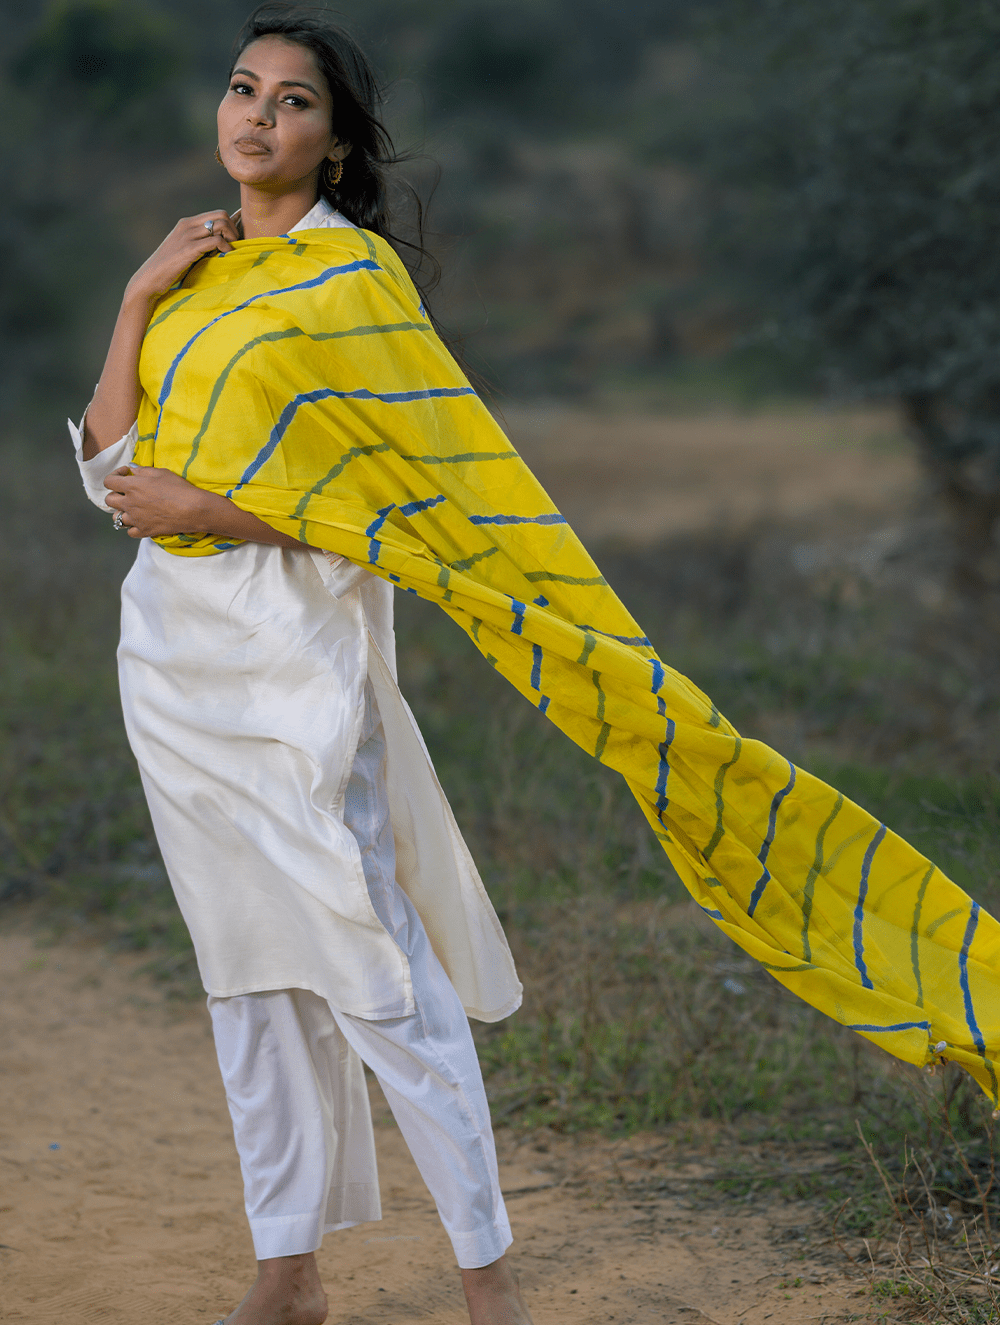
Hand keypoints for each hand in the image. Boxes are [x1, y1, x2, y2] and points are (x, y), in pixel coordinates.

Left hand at [104, 465, 210, 539]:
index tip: (126, 475)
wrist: (193, 509)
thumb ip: (142, 470)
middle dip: (116, 494)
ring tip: (133, 508)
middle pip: (109, 500)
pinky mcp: (145, 531)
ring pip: (116, 518)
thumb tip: (132, 469)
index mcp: (131, 486)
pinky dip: (132, 526)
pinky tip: (140, 521)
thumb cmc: (178, 488)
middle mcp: (129, 503)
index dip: (115, 476)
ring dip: (122, 512)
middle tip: (128, 492)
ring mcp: (136, 519)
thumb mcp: (161, 472)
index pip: (109, 481)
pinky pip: (130, 531)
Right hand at [124, 210, 239, 305]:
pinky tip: (226, 256)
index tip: (234, 240)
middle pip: (221, 215)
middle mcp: (187, 225)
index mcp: (186, 223)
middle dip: (234, 229)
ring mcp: (187, 236)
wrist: (150, 278)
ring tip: (230, 252)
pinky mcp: (189, 249)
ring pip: (220, 225)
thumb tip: (220, 245)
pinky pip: (215, 241)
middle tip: (235, 246)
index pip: (217, 213)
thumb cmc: (169, 268)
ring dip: (232, 238)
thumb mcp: (184, 249)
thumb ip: (199, 243)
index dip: (231, 225)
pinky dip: (226, 248)